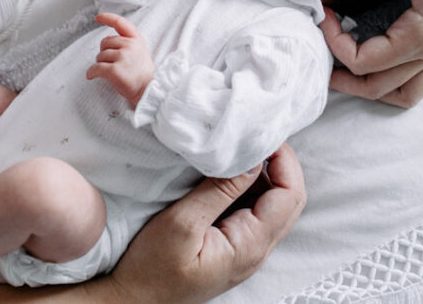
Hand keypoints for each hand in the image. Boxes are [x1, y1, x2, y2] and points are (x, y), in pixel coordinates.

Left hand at [86, 13, 153, 105]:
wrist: (149, 90)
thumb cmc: (142, 74)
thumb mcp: (140, 51)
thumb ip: (127, 43)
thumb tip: (107, 41)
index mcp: (136, 39)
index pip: (120, 23)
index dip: (108, 18)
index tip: (98, 17)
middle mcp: (129, 45)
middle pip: (105, 42)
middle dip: (104, 52)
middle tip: (112, 63)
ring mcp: (122, 57)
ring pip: (100, 56)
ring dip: (101, 64)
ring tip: (112, 72)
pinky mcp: (114, 70)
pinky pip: (96, 68)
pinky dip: (91, 72)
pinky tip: (91, 76)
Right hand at [93, 145, 305, 303]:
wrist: (132, 300)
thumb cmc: (151, 267)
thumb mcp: (182, 222)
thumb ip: (220, 190)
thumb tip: (252, 158)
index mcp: (251, 245)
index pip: (290, 195)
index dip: (285, 161)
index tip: (262, 135)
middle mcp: (257, 249)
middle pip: (289, 199)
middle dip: (280, 163)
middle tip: (254, 137)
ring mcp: (247, 248)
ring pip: (274, 203)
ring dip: (264, 173)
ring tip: (239, 149)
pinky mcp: (235, 245)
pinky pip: (256, 211)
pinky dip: (250, 186)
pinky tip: (228, 171)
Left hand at [313, 0, 422, 107]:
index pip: (365, 61)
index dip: (335, 42)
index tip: (324, 13)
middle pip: (377, 87)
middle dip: (343, 75)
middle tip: (319, 49)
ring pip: (401, 95)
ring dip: (368, 88)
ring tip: (341, 70)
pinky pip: (416, 85)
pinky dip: (391, 85)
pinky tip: (371, 64)